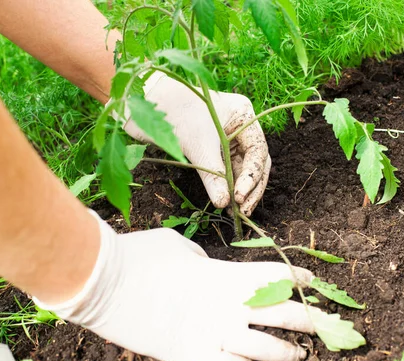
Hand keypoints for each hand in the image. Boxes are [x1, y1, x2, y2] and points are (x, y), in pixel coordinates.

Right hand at [34, 212, 314, 360]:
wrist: (103, 284)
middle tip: (328, 324)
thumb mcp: (180, 247)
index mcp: (225, 274)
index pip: (276, 277)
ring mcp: (211, 333)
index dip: (299, 281)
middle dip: (312, 320)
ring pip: (266, 349)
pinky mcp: (191, 355)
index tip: (312, 284)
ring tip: (301, 354)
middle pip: (284, 315)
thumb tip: (211, 268)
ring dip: (288, 352)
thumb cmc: (140, 255)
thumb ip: (204, 260)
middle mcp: (227, 306)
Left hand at [123, 72, 270, 216]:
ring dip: (242, 190)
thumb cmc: (174, 115)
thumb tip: (224, 203)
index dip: (252, 176)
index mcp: (243, 114)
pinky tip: (227, 202)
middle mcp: (240, 126)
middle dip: (251, 187)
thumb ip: (213, 175)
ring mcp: (229, 137)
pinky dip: (228, 186)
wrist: (145, 105)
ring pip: (243, 168)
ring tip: (236, 211)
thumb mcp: (198, 146)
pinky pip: (228, 170)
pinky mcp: (215, 149)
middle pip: (256, 161)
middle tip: (244, 210)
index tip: (240, 197)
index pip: (258, 151)